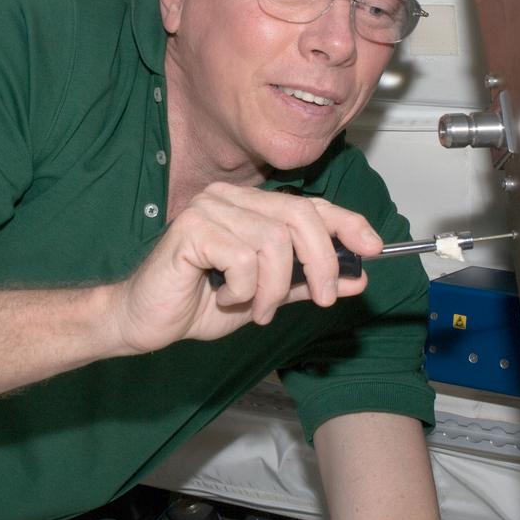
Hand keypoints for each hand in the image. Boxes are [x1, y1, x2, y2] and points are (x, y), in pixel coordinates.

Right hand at [111, 182, 379, 353]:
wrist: (146, 321)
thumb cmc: (198, 303)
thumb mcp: (267, 296)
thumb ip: (307, 282)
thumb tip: (357, 276)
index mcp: (248, 205)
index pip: (309, 204)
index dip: (347, 222)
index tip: (374, 247)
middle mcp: (230, 198)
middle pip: (299, 217)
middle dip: (321, 262)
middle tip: (324, 298)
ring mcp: (209, 208)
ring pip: (274, 242)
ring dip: (275, 288)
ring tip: (257, 309)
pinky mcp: (191, 228)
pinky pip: (244, 258)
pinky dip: (246, 289)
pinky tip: (227, 299)